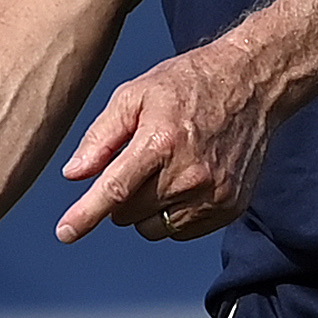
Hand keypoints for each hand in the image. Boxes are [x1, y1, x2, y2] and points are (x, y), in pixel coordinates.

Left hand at [53, 37, 275, 243]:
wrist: (253, 84)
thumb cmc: (187, 84)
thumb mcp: (136, 94)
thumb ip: (101, 137)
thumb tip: (73, 175)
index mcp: (160, 141)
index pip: (115, 190)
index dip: (85, 215)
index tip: (65, 233)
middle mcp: (189, 174)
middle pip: (129, 215)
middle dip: (120, 198)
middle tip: (135, 166)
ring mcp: (213, 194)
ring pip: (154, 229)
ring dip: (146, 211)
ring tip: (161, 173)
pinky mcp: (230, 206)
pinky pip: (183, 231)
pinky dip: (173, 216)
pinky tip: (183, 184)